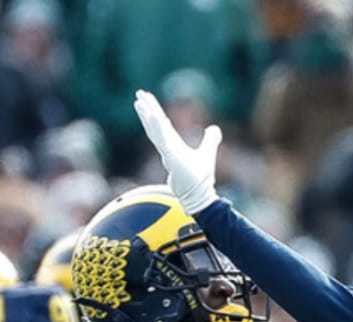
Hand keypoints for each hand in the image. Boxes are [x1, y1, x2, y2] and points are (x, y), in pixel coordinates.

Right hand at [133, 89, 219, 214]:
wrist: (199, 197)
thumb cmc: (200, 179)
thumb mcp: (207, 154)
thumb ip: (210, 141)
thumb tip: (214, 128)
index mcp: (173, 145)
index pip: (162, 124)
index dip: (154, 110)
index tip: (146, 98)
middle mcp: (168, 147)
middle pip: (155, 124)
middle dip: (147, 109)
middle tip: (139, 94)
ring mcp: (168, 153)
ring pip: (155, 130)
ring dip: (147, 116)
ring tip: (139, 101)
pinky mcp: (171, 158)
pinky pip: (162, 141)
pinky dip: (157, 128)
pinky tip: (153, 116)